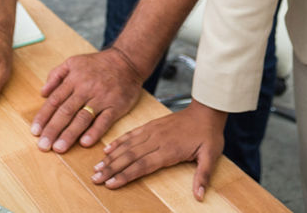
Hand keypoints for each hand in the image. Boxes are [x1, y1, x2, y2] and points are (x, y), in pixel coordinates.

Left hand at [31, 46, 142, 152]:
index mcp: (74, 78)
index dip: (44, 117)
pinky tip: (85, 142)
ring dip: (70, 134)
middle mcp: (86, 88)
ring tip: (59, 148)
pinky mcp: (116, 106)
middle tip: (43, 146)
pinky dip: (95, 132)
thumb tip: (42, 92)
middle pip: (66, 111)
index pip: (55, 100)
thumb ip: (56, 74)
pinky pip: (104, 120)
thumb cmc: (98, 64)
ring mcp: (101, 98)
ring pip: (83, 117)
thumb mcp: (74, 62)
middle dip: (53, 129)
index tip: (34, 132)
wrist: (127, 61)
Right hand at [91, 99, 225, 200]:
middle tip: (95, 178)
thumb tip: (199, 197)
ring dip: (111, 156)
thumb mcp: (211, 155)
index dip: (126, 175)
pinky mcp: (152, 125)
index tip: (111, 183)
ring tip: (97, 166)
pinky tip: (108, 148)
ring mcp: (153, 130)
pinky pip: (132, 133)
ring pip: (128, 145)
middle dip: (111, 167)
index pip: (143, 165)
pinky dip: (119, 141)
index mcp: (169, 149)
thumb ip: (203, 176)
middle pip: (130, 156)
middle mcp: (157, 140)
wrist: (207, 110)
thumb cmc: (209, 134)